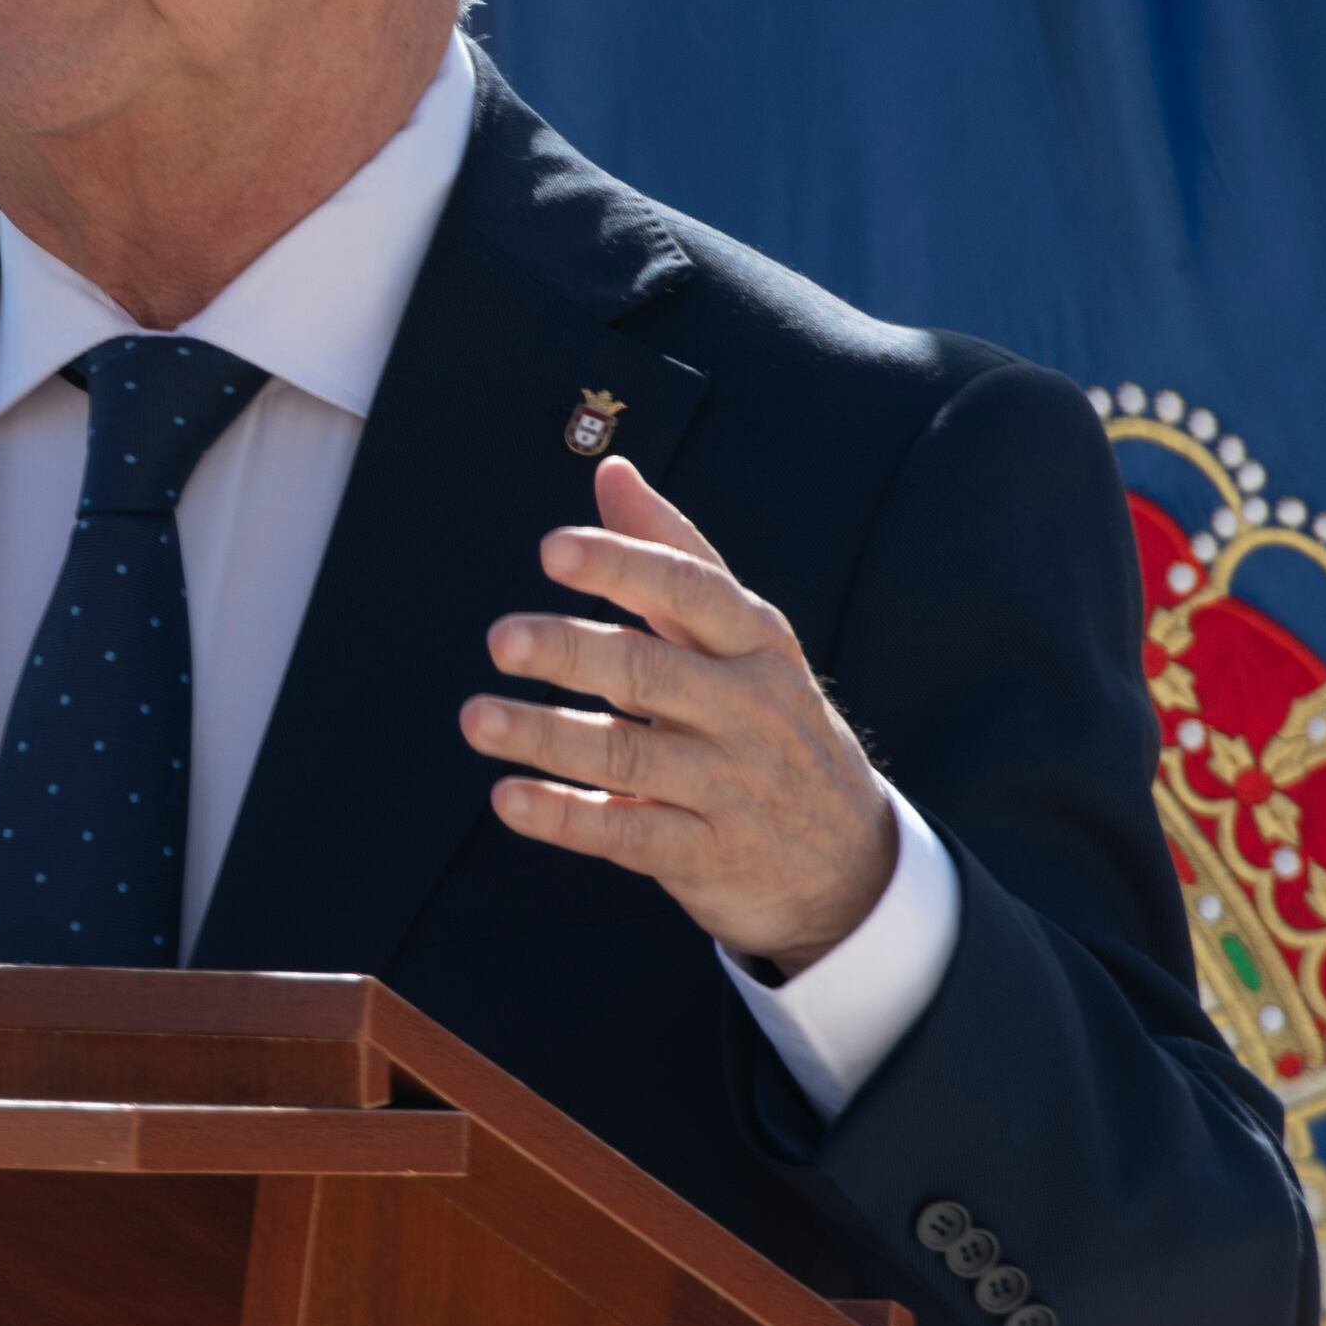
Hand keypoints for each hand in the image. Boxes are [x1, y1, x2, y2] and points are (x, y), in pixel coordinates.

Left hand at [463, 456, 901, 973]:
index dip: (621, 566)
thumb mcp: (742, 634)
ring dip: (547, 736)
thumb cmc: (770, 715)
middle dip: (572, 651)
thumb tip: (611, 469)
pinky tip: (508, 799)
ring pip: (629, 754)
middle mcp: (747, 709)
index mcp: (755, 641)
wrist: (849, 857)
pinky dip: (565, 817)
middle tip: (501, 639)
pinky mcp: (705, 855)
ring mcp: (729, 786)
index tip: (553, 547)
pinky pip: (627, 833)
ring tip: (476, 717)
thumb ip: (671, 553)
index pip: (689, 590)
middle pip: (651, 671)